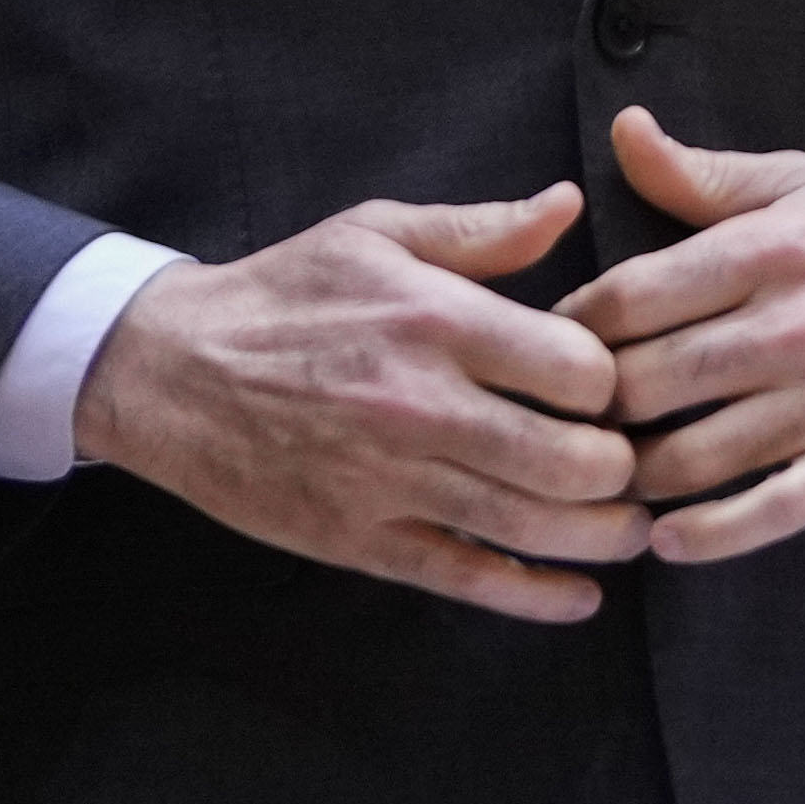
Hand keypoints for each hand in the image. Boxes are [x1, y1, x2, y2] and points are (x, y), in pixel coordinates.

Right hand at [72, 184, 646, 622]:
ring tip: (628, 527)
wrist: (173, 370)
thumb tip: (568, 205)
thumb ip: (481, 231)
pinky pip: (467, 577)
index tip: (610, 384)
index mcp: (436, 319)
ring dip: (602, 537)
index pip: (580, 368)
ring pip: (533, 528)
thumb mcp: (378, 232)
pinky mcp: (362, 538)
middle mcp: (423, 405)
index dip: (614, 380)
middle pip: (574, 461)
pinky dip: (536, 598)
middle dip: (622, 467)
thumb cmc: (284, 292)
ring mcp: (393, 480)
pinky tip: (579, 597)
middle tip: (631, 461)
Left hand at [566, 107, 804, 564]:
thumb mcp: (800, 185)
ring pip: (693, 456)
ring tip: (598, 480)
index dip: (570, 330)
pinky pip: (768, 510)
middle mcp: (793, 325)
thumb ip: (702, 173)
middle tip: (558, 425)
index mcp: (769, 249)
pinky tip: (665, 538)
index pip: (631, 297)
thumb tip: (623, 130)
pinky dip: (708, 535)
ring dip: (630, 477)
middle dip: (589, 411)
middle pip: (647, 383)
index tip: (544, 348)